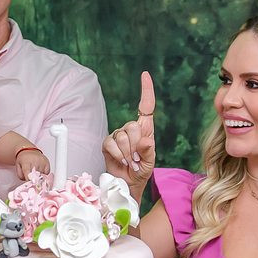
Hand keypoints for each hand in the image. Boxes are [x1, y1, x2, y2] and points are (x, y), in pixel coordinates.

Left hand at [15, 147, 49, 179]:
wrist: (28, 150)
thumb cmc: (23, 159)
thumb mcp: (18, 166)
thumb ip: (21, 175)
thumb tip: (27, 182)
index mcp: (26, 162)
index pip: (28, 174)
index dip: (30, 181)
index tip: (30, 185)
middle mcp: (35, 161)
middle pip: (36, 176)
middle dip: (34, 180)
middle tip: (32, 180)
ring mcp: (42, 162)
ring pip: (42, 175)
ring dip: (39, 177)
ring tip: (35, 173)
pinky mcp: (47, 163)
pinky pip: (47, 173)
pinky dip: (44, 174)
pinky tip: (39, 171)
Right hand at [102, 71, 155, 191]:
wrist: (127, 182)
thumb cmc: (141, 170)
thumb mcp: (149, 162)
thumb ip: (148, 151)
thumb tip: (144, 140)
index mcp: (145, 129)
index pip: (146, 106)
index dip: (146, 90)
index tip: (145, 75)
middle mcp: (131, 129)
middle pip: (133, 126)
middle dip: (136, 146)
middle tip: (137, 158)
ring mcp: (118, 135)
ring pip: (122, 137)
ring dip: (127, 153)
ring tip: (130, 162)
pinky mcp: (107, 143)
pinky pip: (111, 144)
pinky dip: (118, 155)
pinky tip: (122, 161)